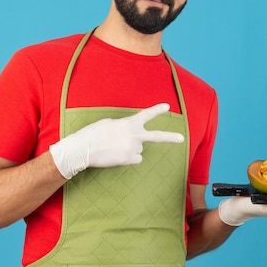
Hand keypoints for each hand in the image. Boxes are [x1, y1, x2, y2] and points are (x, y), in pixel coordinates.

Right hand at [49, 103, 183, 178]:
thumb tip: (129, 135)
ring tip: (115, 147)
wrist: (84, 149)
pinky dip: (128, 158)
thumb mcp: (109, 123)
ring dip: (130, 149)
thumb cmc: (93, 134)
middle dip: (170, 137)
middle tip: (181, 138)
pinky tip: (117, 155)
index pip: (146, 115)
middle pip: (156, 136)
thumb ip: (123, 127)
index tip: (167, 107)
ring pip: (139, 149)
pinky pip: (135, 159)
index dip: (157, 110)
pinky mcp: (130, 159)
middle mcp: (134, 135)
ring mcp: (133, 148)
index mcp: (129, 123)